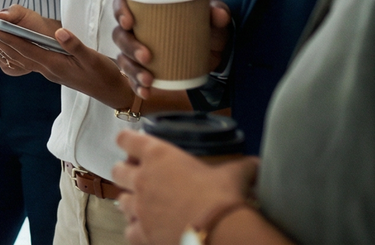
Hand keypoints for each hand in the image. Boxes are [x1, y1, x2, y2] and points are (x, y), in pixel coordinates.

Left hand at [0, 6, 132, 108]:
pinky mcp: (54, 71)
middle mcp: (48, 69)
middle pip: (18, 54)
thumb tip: (59, 32)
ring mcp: (50, 71)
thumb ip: (75, 45)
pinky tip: (11, 50)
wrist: (112, 92)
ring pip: (21, 58)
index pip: (26, 49)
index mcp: (54, 64)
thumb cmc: (104, 74)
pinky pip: (29, 62)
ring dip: (4, 47)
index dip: (9, 38)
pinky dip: (16, 53)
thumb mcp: (93, 58)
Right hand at [112, 0, 231, 99]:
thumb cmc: (205, 27)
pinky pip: (133, 79)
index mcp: (145, 10)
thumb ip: (216, 12)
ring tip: (148, 79)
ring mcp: (137, 51)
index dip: (119, 11)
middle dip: (129, 46)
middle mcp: (136, 30)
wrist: (213, 52)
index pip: (122, 5)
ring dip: (132, 70)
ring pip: (123, 58)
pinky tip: (146, 92)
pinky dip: (137, 86)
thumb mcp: (213, 18)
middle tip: (146, 56)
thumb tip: (218, 14)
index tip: (128, 22)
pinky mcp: (145, 69)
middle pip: (120, 35)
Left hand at [112, 131, 261, 244]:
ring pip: (120, 201)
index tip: (129, 143)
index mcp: (158, 156)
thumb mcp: (234, 175)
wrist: (219, 233)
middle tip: (136, 177)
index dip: (126, 141)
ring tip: (142, 205)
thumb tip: (258, 164)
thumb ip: (242, 166)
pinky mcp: (142, 233)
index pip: (127, 140)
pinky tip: (146, 230)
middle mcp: (142, 179)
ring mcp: (139, 208)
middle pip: (117, 171)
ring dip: (130, 201)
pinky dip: (135, 229)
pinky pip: (129, 230)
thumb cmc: (222, 198)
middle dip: (124, 173)